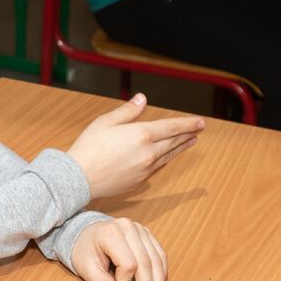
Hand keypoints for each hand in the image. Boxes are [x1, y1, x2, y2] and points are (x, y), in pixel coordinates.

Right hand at [66, 94, 203, 199]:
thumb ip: (128, 111)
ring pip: (169, 156)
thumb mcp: (106, 122)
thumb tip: (142, 99)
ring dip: (181, 147)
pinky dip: (166, 159)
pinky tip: (167, 157)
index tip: (200, 122)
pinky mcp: (140, 181)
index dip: (188, 124)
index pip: (172, 127)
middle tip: (198, 130)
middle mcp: (148, 152)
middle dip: (187, 134)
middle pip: (174, 142)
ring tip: (189, 142)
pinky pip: (158, 168)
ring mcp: (146, 169)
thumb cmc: (89, 147)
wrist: (80, 178)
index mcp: (142, 134)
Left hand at [72, 218, 167, 280]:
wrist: (85, 233)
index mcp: (110, 233)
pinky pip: (159, 253)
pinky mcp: (146, 234)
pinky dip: (161, 271)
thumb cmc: (85, 251)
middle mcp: (128, 227)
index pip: (127, 263)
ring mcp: (139, 229)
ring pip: (156, 258)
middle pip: (145, 261)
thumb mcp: (87, 269)